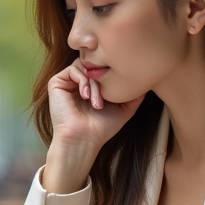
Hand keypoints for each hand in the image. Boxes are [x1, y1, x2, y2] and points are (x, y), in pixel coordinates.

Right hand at [43, 59, 144, 192]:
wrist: (84, 139)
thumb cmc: (101, 128)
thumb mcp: (124, 110)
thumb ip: (134, 97)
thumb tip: (148, 84)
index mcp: (90, 87)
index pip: (101, 69)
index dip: (110, 75)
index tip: (116, 91)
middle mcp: (77, 83)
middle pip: (93, 65)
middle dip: (102, 80)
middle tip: (105, 99)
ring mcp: (66, 82)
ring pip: (84, 67)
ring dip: (93, 84)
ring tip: (95, 102)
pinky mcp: (56, 83)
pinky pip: (73, 69)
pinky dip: (83, 81)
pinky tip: (85, 96)